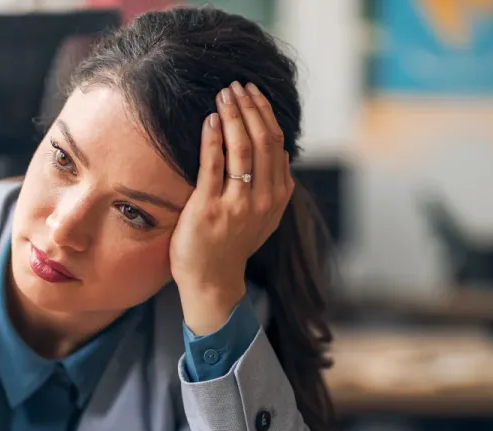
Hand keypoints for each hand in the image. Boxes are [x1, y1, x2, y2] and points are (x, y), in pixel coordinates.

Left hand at [170, 81, 295, 334]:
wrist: (212, 282)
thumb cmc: (231, 246)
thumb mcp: (263, 217)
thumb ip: (273, 188)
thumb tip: (282, 153)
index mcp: (277, 197)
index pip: (277, 145)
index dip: (266, 114)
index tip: (254, 93)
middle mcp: (263, 200)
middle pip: (262, 141)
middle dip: (250, 107)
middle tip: (236, 85)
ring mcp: (237, 205)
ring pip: (242, 148)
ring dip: (234, 115)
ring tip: (224, 94)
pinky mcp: (210, 209)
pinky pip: (213, 165)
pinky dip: (213, 138)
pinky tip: (211, 119)